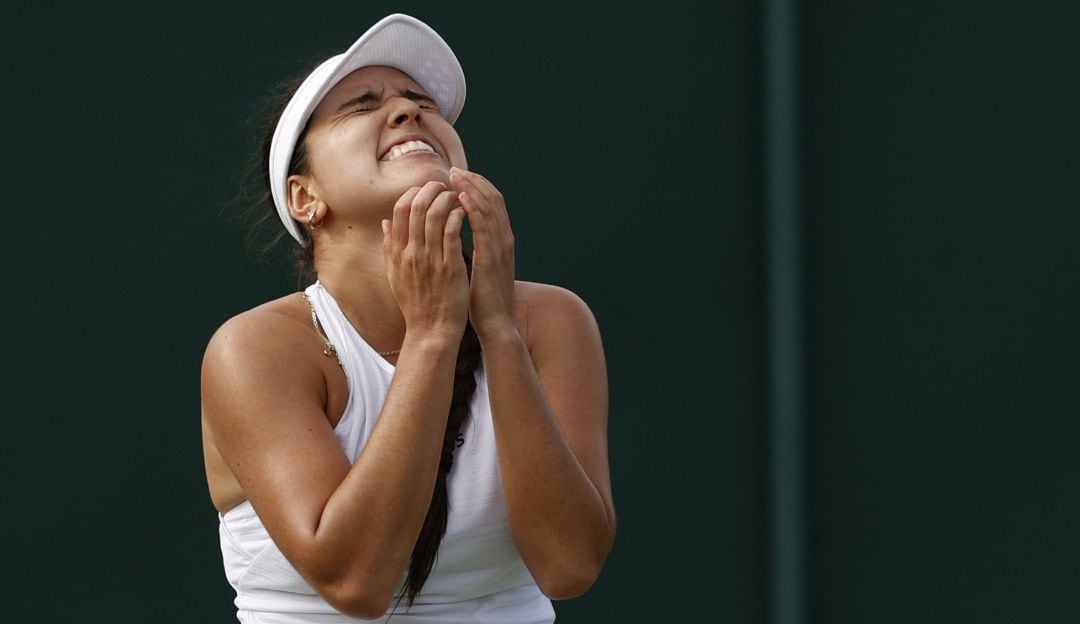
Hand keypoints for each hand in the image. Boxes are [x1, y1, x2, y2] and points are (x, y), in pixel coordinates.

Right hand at [382, 180, 469, 339]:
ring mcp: (430, 259)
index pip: (400, 209)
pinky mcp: (450, 266)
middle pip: (417, 206)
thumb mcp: (395, 275)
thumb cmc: (416, 303)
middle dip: (432, 189)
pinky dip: (458, 215)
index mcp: (397, 253)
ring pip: (435, 214)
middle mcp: (411, 253)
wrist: (432, 330)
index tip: (427, 189)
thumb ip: (389, 247)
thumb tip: (385, 222)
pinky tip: (465, 212)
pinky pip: (452, 231)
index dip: (414, 193)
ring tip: (457, 196)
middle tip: (445, 186)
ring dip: (447, 199)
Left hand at [448, 167, 516, 342]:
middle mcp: (505, 240)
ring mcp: (500, 248)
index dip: (477, 188)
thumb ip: (471, 249)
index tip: (459, 177)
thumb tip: (454, 236)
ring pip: (489, 208)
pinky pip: (484, 226)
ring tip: (455, 176)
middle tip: (455, 170)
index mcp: (501, 242)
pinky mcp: (492, 257)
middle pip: (493, 199)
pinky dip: (474, 208)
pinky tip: (461, 197)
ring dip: (472, 189)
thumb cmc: (482, 300)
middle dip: (474, 182)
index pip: (492, 205)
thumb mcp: (478, 268)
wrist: (496, 324)